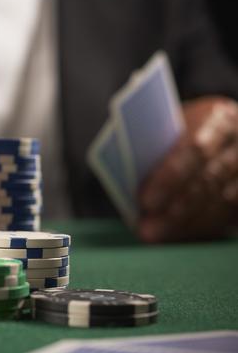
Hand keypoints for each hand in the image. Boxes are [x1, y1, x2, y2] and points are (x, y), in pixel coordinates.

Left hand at [138, 96, 237, 241]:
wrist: (223, 129)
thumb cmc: (186, 127)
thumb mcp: (174, 124)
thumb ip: (157, 144)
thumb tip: (126, 176)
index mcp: (216, 117)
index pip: (194, 149)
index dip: (169, 177)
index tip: (144, 200)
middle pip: (208, 181)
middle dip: (175, 209)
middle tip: (146, 228)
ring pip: (219, 203)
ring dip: (184, 223)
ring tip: (154, 235)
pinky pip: (226, 215)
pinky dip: (197, 227)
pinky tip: (174, 234)